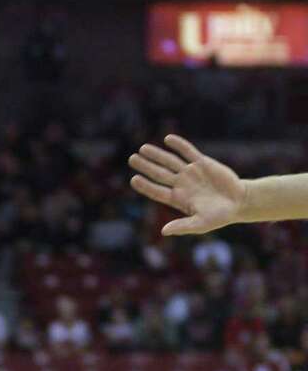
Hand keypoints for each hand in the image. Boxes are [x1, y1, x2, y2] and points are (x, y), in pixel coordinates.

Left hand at [128, 134, 245, 235]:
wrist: (239, 202)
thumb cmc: (220, 217)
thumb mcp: (200, 224)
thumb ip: (182, 226)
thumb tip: (163, 231)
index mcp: (178, 199)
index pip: (157, 191)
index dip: (145, 186)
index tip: (134, 179)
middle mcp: (181, 184)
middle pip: (159, 174)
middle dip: (146, 166)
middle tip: (132, 159)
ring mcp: (190, 173)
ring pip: (170, 161)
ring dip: (157, 154)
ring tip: (143, 148)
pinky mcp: (202, 163)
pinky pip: (188, 151)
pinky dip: (179, 145)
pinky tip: (167, 139)